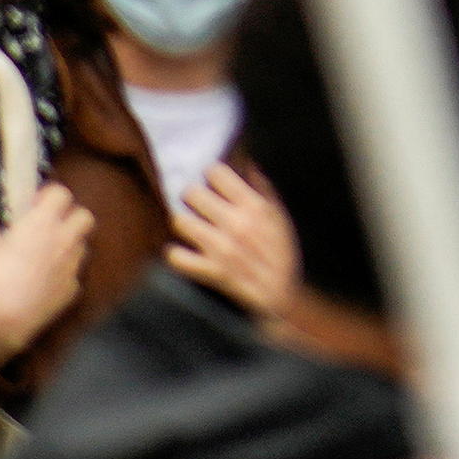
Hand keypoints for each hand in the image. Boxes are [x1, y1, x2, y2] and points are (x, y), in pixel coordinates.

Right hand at [0, 182, 95, 364]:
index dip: (51, 196)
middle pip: (84, 216)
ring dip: (70, 245)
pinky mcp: (74, 288)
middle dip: (72, 218)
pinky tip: (46, 282)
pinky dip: (64, 274)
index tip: (37, 203)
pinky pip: (75, 275)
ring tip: (48, 255)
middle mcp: (64, 240)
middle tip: (51, 226)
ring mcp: (72, 265)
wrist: (2, 321)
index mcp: (43, 223)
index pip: (62, 194)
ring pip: (82, 245)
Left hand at [166, 161, 299, 318]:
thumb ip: (263, 188)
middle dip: (193, 195)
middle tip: (197, 202)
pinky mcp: (209, 271)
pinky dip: (177, 253)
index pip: (216, 172)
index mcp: (254, 206)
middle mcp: (235, 224)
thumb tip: (246, 163)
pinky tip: (184, 250)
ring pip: (180, 221)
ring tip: (191, 223)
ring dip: (183, 221)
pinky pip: (176, 257)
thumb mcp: (280, 216)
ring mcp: (220, 249)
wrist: (283, 296)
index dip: (212, 174)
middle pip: (192, 193)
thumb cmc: (282, 252)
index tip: (212, 180)